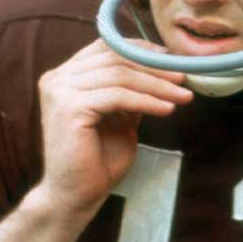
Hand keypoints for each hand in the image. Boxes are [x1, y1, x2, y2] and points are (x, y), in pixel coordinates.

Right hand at [36, 38, 192, 217]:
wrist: (75, 195)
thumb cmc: (98, 159)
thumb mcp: (120, 116)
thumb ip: (132, 91)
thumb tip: (164, 68)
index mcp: (66, 75)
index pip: (107, 46)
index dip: (141, 49)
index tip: (171, 59)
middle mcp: (58, 77)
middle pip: (116, 58)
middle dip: (155, 68)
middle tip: (185, 78)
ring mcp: (60, 90)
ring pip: (120, 75)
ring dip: (157, 85)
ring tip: (182, 96)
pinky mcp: (69, 107)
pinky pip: (118, 96)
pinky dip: (146, 101)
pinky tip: (166, 110)